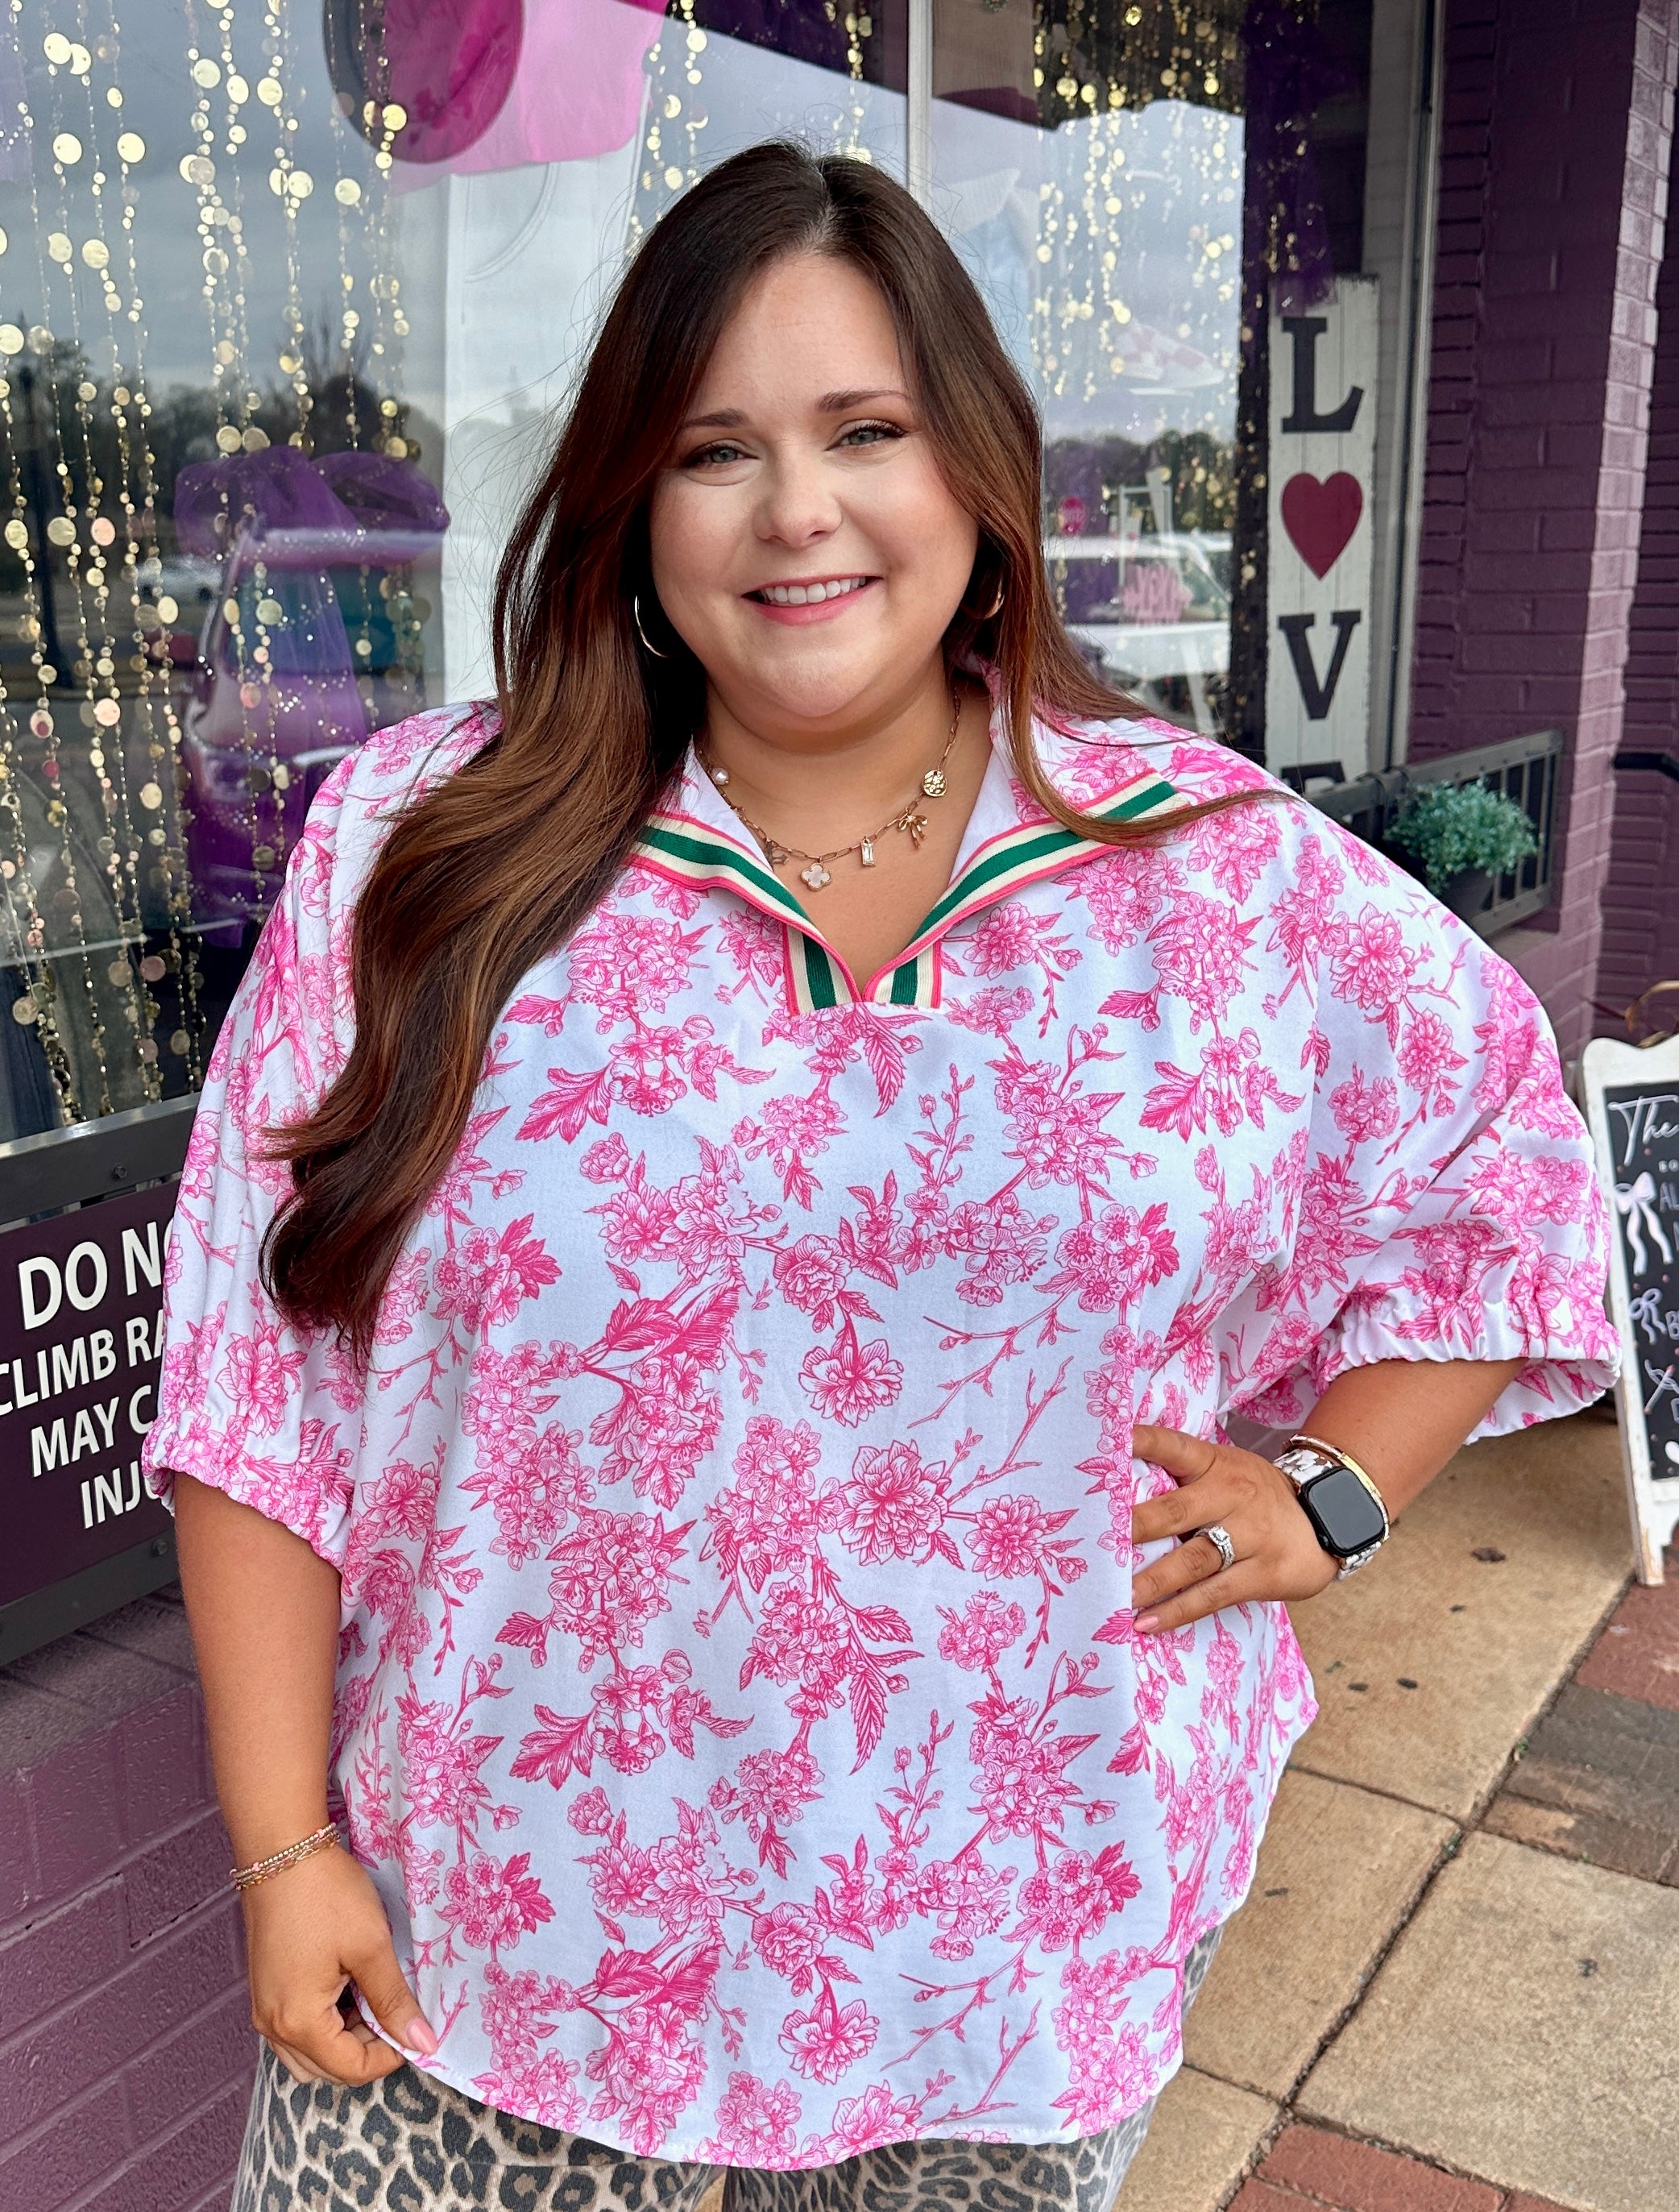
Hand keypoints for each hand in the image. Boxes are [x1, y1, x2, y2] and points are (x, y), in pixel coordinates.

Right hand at [241, 1840, 438, 2084]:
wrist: (282, 1850)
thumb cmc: (327, 1895)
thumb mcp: (371, 1946)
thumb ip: (395, 2001)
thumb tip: (422, 2043)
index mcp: (298, 2022)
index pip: (350, 2070)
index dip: (390, 2057)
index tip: (415, 2026)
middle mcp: (271, 2026)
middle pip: (325, 2070)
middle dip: (365, 2051)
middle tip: (394, 2009)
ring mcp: (263, 2009)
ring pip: (308, 2055)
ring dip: (344, 2039)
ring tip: (371, 1995)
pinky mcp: (264, 1991)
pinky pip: (295, 2030)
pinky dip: (325, 2023)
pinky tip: (348, 1986)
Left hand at [1128, 1423, 1338, 1634]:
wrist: (1329, 1519)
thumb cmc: (1256, 1496)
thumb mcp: (1227, 1470)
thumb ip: (1183, 1477)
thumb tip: (1116, 1488)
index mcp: (1216, 1464)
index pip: (1173, 1446)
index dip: (1141, 1442)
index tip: (1109, 1442)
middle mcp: (1231, 1495)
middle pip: (1175, 1510)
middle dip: (1134, 1527)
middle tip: (1094, 1542)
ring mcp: (1251, 1536)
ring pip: (1193, 1559)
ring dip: (1151, 1580)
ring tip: (1114, 1594)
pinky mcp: (1263, 1574)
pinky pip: (1213, 1595)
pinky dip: (1177, 1611)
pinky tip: (1145, 1622)